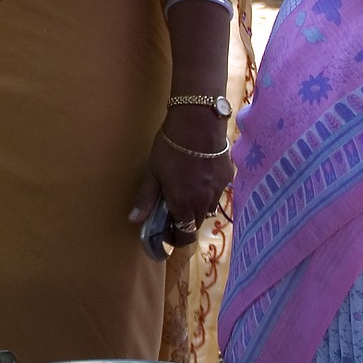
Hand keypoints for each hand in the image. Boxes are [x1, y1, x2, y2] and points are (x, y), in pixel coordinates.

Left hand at [128, 107, 233, 246]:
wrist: (198, 124)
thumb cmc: (170, 148)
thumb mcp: (153, 172)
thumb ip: (146, 199)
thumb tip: (134, 220)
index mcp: (184, 205)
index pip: (185, 236)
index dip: (176, 238)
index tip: (168, 233)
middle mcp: (204, 203)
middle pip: (196, 223)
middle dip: (185, 221)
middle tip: (172, 208)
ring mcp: (219, 191)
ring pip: (208, 209)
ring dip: (197, 206)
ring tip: (186, 190)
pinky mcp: (228, 178)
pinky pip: (217, 193)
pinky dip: (208, 191)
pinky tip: (199, 176)